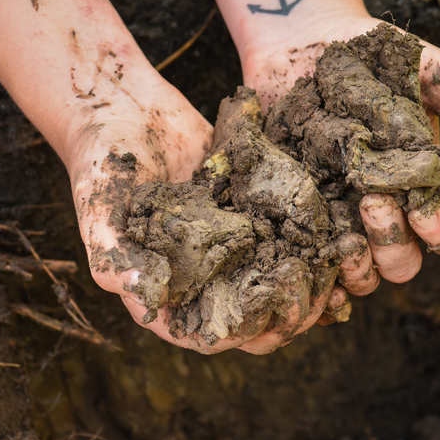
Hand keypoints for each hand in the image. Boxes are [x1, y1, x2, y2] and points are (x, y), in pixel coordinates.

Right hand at [67, 66, 345, 352]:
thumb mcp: (100, 208)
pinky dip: (310, 236)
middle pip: (255, 312)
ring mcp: (229, 241)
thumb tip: (147, 302)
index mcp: (167, 290)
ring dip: (309, 278)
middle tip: (319, 293)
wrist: (120, 105)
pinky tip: (338, 230)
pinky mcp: (249, 208)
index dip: (246, 333)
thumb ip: (116, 256)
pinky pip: (284, 231)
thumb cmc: (100, 161)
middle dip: (289, 310)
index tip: (273, 316)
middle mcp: (202, 272)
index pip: (213, 334)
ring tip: (337, 266)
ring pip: (278, 276)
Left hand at [241, 13, 439, 301]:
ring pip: (359, 273)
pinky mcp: (296, 209)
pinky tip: (308, 262)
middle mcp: (383, 206)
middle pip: (404, 263)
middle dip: (395, 246)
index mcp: (420, 182)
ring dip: (357, 265)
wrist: (303, 37)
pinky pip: (308, 261)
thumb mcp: (432, 72)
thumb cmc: (374, 53)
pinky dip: (314, 275)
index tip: (424, 209)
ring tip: (343, 230)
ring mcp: (337, 212)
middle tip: (372, 202)